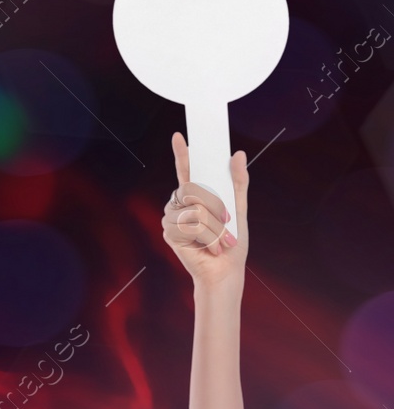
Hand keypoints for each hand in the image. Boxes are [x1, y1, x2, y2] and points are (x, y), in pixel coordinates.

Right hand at [162, 133, 247, 290]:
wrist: (225, 271)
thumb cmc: (232, 243)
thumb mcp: (239, 208)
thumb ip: (238, 182)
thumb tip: (237, 154)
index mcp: (195, 196)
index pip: (185, 170)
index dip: (181, 153)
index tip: (179, 137)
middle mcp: (180, 204)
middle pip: (193, 190)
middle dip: (215, 207)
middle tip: (225, 222)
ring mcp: (171, 218)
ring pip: (194, 210)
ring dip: (214, 227)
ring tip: (218, 241)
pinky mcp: (169, 232)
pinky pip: (190, 225)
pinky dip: (206, 237)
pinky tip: (208, 248)